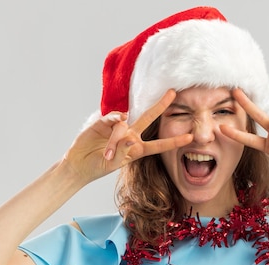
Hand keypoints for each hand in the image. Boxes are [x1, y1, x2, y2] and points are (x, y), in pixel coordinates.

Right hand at [63, 90, 192, 184]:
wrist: (78, 164)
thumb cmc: (98, 166)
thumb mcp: (113, 163)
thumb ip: (123, 151)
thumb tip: (131, 137)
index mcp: (137, 149)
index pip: (159, 145)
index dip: (174, 141)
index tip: (190, 137)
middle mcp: (130, 136)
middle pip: (149, 118)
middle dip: (161, 105)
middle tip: (173, 93)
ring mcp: (117, 128)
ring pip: (124, 124)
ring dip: (116, 140)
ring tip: (107, 154)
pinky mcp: (104, 122)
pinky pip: (113, 118)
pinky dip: (111, 126)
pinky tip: (107, 133)